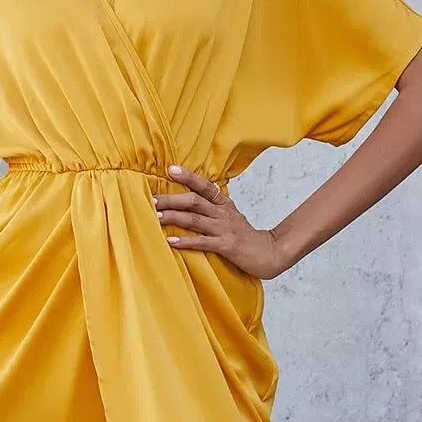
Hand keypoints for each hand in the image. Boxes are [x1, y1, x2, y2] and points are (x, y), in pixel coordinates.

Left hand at [154, 165, 288, 279]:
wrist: (269, 253)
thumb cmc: (245, 237)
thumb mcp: (230, 217)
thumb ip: (212, 208)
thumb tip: (187, 201)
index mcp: (223, 204)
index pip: (204, 185)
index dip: (188, 176)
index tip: (171, 169)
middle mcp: (223, 213)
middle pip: (194, 201)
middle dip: (171, 199)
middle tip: (151, 199)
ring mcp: (225, 229)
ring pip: (195, 220)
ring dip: (174, 218)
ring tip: (156, 217)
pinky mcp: (227, 246)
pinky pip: (203, 242)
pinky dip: (186, 241)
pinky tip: (171, 242)